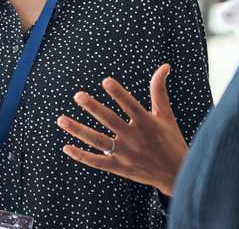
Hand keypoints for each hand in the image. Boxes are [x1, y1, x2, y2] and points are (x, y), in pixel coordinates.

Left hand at [57, 64, 187, 195]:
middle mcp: (135, 138)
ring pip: (98, 141)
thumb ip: (159, 90)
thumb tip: (164, 66)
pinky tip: (66, 147)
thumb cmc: (170, 140)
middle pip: (110, 121)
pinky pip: (97, 161)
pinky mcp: (120, 168)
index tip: (106, 81)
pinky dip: (81, 155)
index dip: (119, 93)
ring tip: (61, 119)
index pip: (130, 105)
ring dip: (78, 130)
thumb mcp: (166, 115)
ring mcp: (126, 154)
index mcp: (147, 123)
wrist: (177, 174)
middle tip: (78, 95)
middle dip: (93, 107)